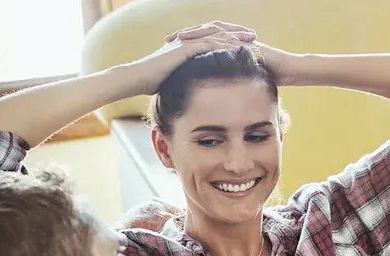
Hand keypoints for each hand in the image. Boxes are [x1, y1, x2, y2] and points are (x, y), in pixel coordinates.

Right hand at [125, 22, 255, 94]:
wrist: (136, 78)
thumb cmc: (152, 83)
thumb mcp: (175, 79)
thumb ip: (187, 79)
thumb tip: (197, 90)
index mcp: (187, 45)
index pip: (212, 37)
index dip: (229, 38)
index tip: (245, 42)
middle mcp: (187, 40)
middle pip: (217, 31)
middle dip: (236, 32)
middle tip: (253, 35)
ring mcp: (185, 42)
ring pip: (215, 34)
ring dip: (234, 36)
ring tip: (250, 39)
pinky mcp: (183, 48)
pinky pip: (207, 44)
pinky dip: (223, 45)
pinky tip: (236, 48)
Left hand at [165, 22, 297, 85]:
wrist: (286, 70)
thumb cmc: (269, 78)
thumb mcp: (243, 81)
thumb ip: (231, 83)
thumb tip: (220, 97)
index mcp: (229, 46)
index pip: (205, 42)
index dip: (188, 45)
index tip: (171, 51)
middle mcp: (231, 38)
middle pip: (203, 33)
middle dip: (185, 36)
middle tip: (167, 41)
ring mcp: (237, 37)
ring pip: (210, 30)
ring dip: (192, 33)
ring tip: (177, 38)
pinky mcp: (242, 38)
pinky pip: (222, 34)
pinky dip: (207, 37)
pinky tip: (195, 41)